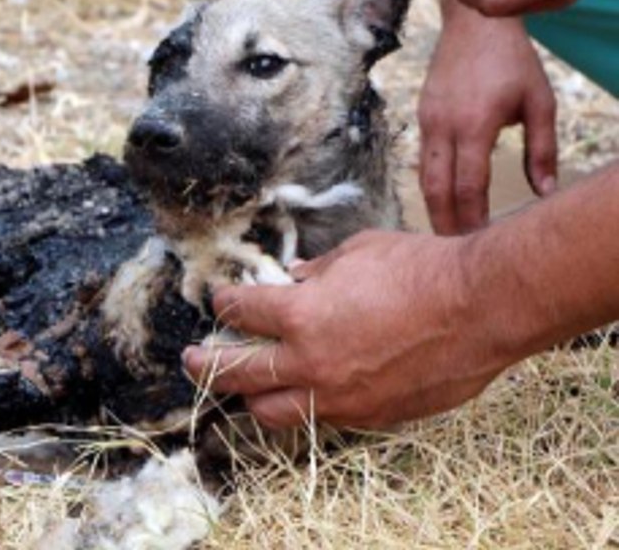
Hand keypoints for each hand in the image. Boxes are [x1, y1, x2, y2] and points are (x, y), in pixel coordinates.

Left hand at [182, 230, 516, 428]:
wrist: (481, 308)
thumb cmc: (421, 269)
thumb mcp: (358, 252)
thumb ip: (317, 271)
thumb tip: (291, 278)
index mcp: (301, 314)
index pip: (240, 313)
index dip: (224, 303)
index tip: (220, 300)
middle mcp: (311, 362)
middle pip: (236, 373)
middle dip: (204, 366)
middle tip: (189, 360)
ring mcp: (339, 396)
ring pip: (271, 412)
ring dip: (252, 397)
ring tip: (244, 387)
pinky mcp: (370, 416)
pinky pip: (322, 419)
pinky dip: (306, 406)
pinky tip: (305, 394)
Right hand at [418, 0, 557, 234]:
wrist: (472, 23)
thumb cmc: (513, 60)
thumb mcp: (540, 102)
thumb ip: (543, 149)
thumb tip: (545, 192)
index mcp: (475, 125)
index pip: (469, 186)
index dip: (474, 218)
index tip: (482, 241)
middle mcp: (443, 127)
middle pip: (436, 190)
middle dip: (446, 223)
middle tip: (456, 252)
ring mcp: (427, 122)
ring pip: (423, 177)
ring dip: (435, 207)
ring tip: (448, 230)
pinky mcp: (422, 116)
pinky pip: (422, 159)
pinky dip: (432, 183)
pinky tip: (445, 196)